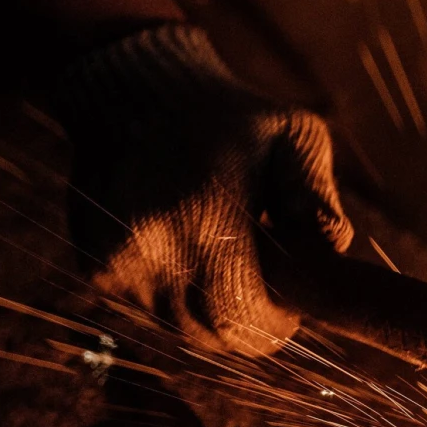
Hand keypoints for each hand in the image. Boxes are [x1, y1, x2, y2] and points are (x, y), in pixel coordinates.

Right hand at [57, 24, 352, 356]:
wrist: (134, 91)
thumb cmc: (229, 115)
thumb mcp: (294, 135)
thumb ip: (317, 195)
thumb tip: (331, 249)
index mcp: (204, 213)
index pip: (241, 316)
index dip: (274, 325)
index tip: (291, 310)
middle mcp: (151, 246)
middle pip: (210, 334)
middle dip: (246, 324)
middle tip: (267, 291)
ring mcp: (115, 262)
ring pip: (178, 326)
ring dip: (208, 308)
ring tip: (223, 254)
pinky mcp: (95, 268)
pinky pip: (148, 309)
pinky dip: (174, 292)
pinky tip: (183, 246)